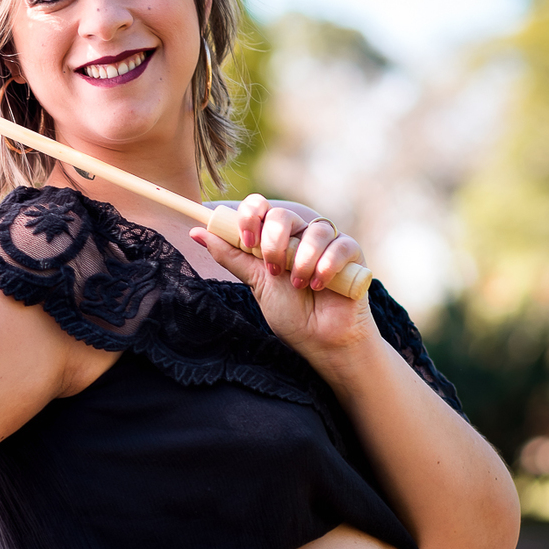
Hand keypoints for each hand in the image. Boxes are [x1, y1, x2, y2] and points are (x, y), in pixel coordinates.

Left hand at [192, 194, 375, 361]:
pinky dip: (327, 265)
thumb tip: (196, 233)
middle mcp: (301, 235)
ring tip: (298, 284)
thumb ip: (231, 256)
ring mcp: (328, 243)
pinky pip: (340, 245)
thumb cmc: (291, 313)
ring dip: (302, 259)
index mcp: (275, 238)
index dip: (250, 217)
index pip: (260, 207)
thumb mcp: (255, 282)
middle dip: (274, 242)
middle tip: (274, 269)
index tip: (247, 242)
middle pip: (283, 214)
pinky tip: (320, 285)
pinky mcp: (352, 254)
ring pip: (315, 229)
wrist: (323, 341)